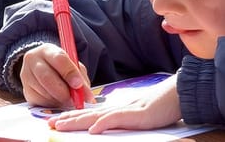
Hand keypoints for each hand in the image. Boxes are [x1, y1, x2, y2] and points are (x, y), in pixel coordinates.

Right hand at [20, 43, 92, 107]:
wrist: (42, 67)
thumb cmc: (61, 66)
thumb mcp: (72, 65)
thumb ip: (80, 76)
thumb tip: (87, 96)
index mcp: (47, 50)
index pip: (58, 59)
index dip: (70, 73)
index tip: (78, 85)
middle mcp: (32, 60)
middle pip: (47, 78)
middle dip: (63, 91)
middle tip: (74, 98)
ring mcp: (26, 76)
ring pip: (44, 92)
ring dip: (59, 99)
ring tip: (67, 98)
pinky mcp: (26, 91)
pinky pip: (40, 102)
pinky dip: (52, 104)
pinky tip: (57, 99)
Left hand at [47, 74, 180, 133]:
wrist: (175, 96)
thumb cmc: (157, 107)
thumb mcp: (134, 117)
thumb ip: (119, 120)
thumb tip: (102, 126)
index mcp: (114, 111)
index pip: (88, 115)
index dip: (72, 117)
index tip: (57, 122)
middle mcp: (115, 110)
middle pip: (86, 115)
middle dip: (67, 119)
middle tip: (49, 124)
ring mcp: (124, 111)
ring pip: (95, 116)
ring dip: (77, 121)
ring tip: (62, 125)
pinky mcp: (135, 115)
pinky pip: (116, 120)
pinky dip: (103, 124)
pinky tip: (93, 129)